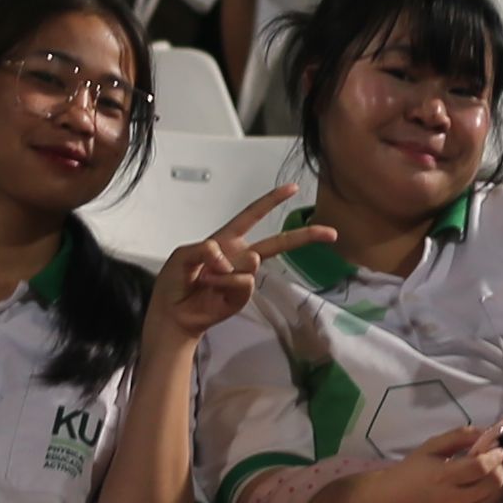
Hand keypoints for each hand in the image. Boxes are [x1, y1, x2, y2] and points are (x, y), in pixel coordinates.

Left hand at [149, 185, 330, 348]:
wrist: (172, 314)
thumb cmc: (175, 281)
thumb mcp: (182, 255)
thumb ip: (204, 250)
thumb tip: (228, 260)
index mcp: (227, 239)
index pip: (252, 216)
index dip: (271, 201)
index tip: (292, 188)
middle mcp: (240, 256)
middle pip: (278, 242)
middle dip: (304, 236)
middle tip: (331, 233)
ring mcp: (243, 277)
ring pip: (251, 263)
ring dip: (224, 270)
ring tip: (205, 279)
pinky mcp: (242, 296)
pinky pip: (244, 282)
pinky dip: (226, 283)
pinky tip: (212, 289)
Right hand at [332, 423, 502, 502]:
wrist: (394, 498)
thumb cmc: (413, 469)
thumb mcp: (432, 446)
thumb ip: (460, 436)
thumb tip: (487, 433)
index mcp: (443, 475)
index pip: (479, 467)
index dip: (495, 456)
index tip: (499, 448)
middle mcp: (453, 496)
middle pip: (493, 484)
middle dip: (502, 468)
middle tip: (499, 457)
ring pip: (495, 497)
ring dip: (502, 480)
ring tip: (496, 468)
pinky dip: (495, 492)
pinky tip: (489, 482)